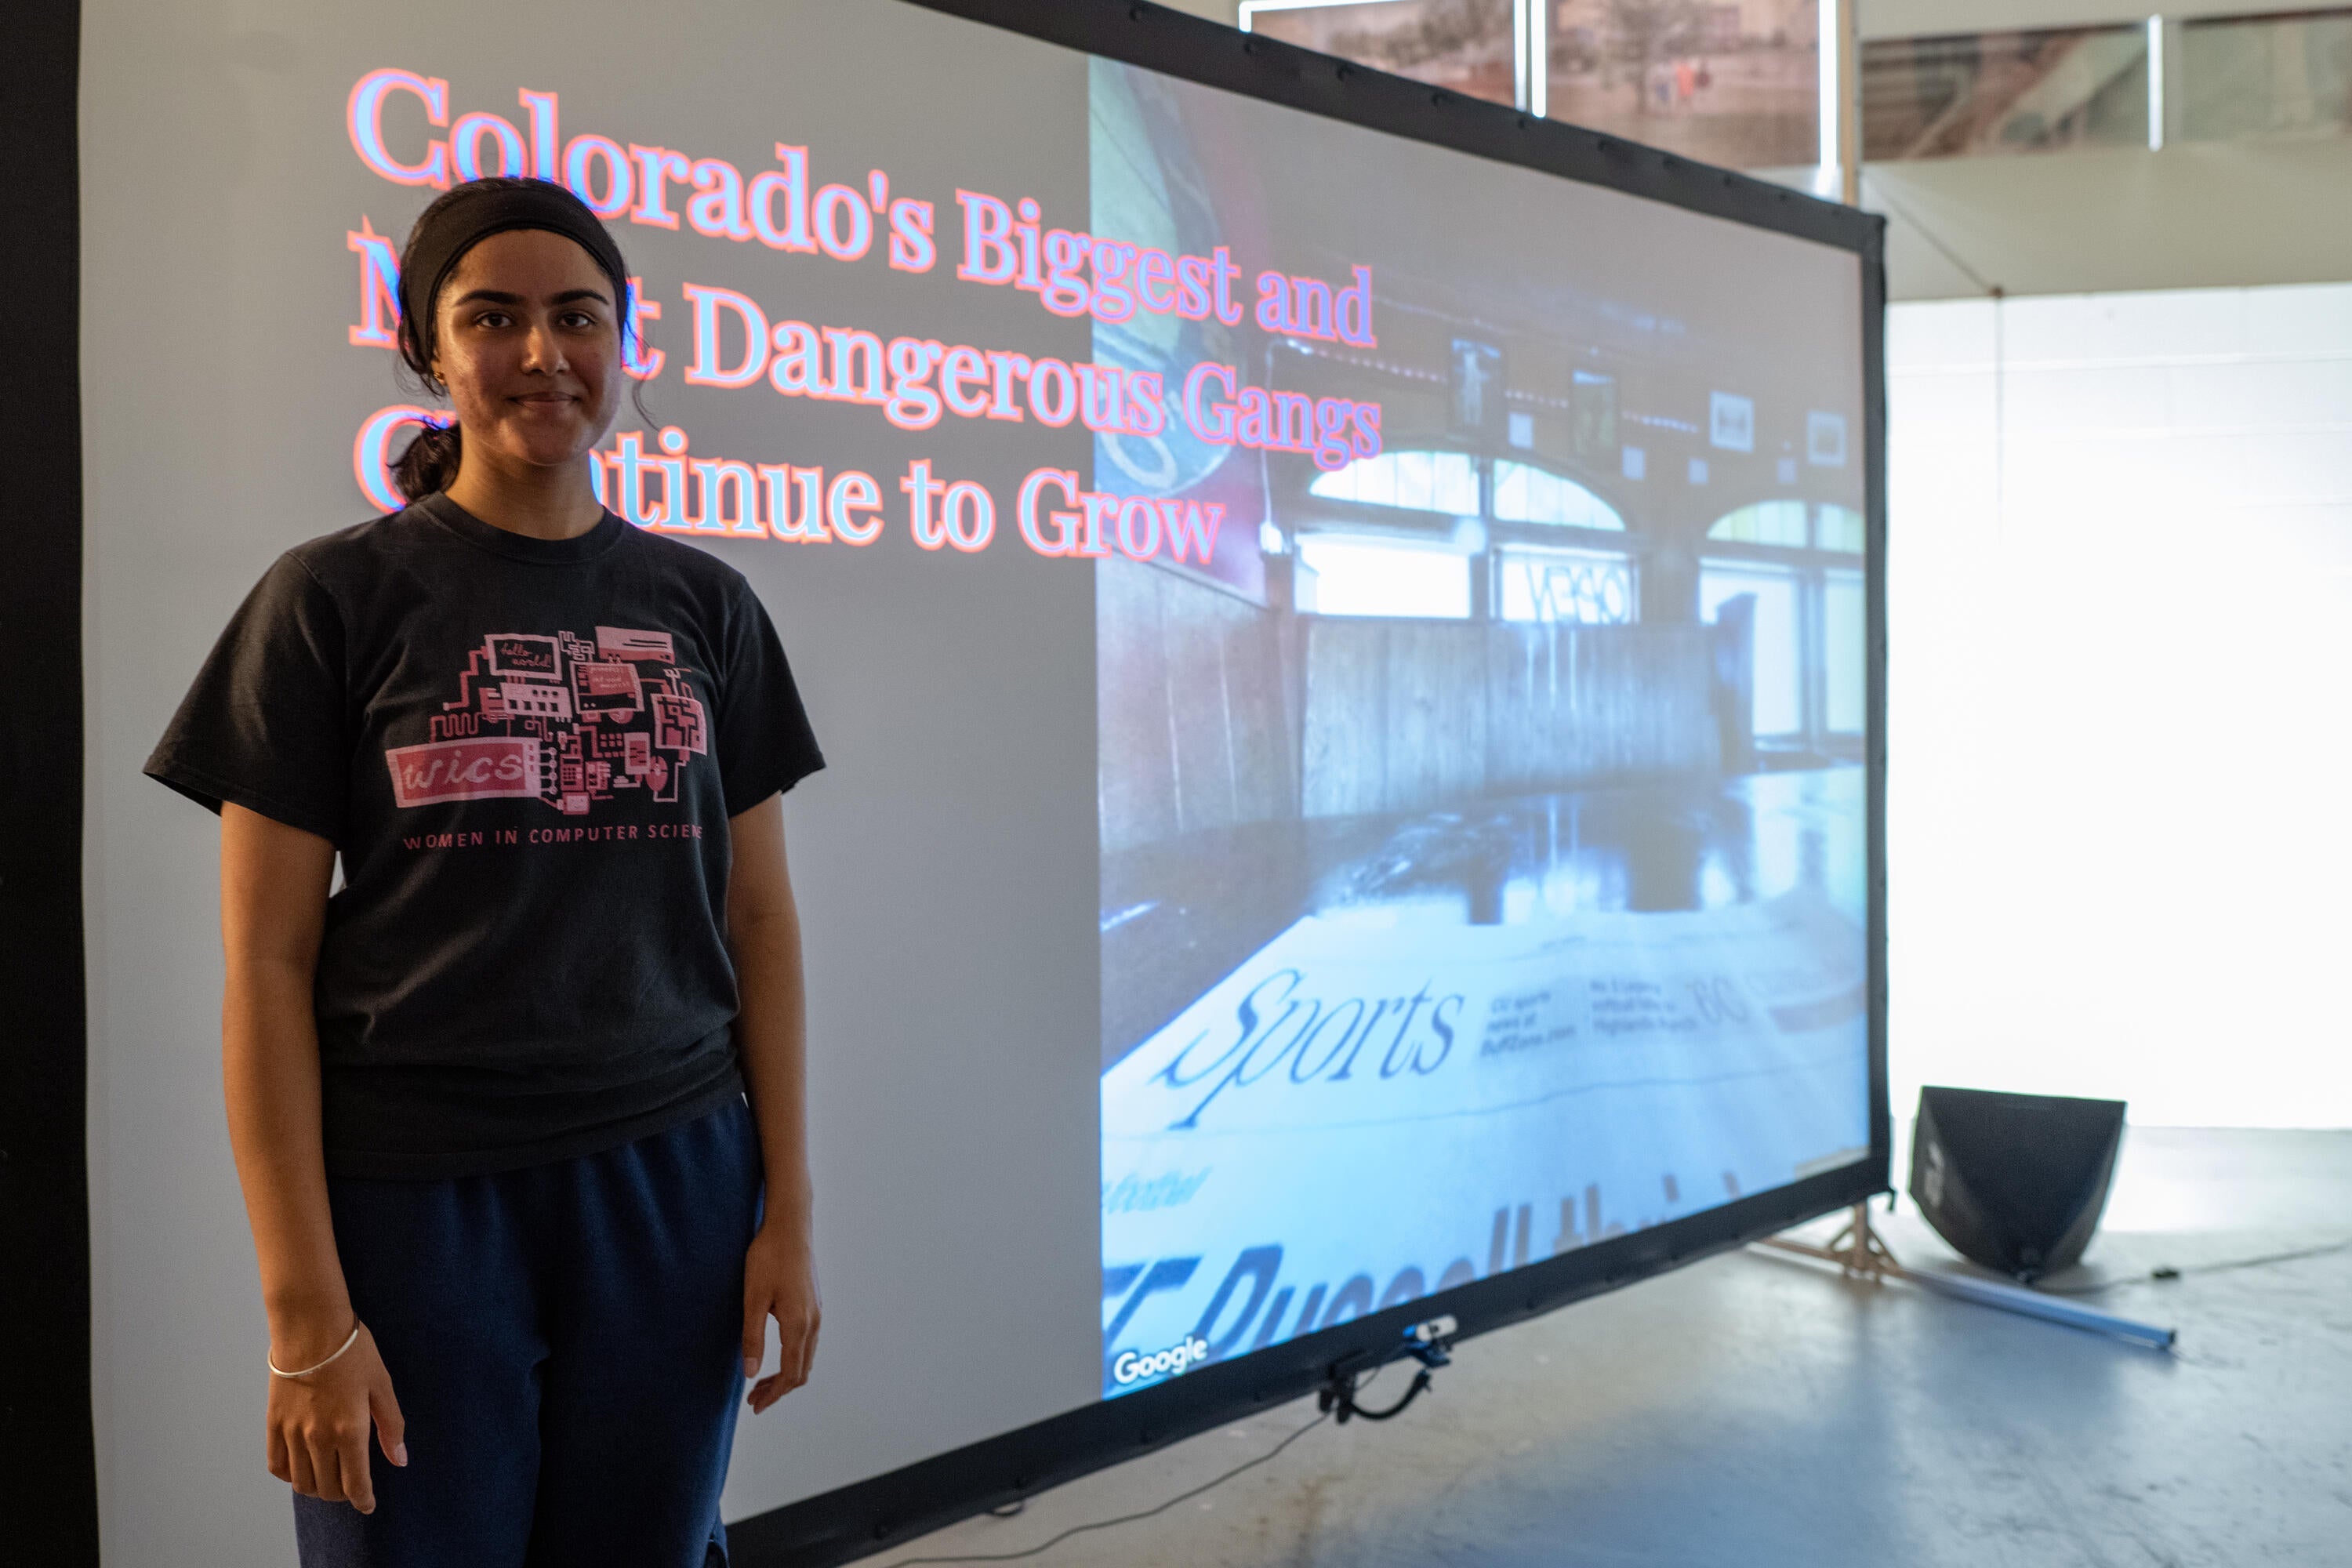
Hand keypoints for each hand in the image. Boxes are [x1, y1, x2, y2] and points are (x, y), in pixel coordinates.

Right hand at [265, 1322, 405, 1512]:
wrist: (311, 1327)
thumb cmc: (353, 1351)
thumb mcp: (382, 1385)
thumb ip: (391, 1426)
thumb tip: (399, 1460)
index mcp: (349, 1430)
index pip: (355, 1484)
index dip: (363, 1500)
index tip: (368, 1505)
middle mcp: (318, 1438)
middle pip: (327, 1488)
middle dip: (343, 1494)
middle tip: (352, 1485)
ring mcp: (292, 1433)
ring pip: (301, 1482)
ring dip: (317, 1487)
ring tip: (329, 1478)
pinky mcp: (273, 1423)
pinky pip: (277, 1465)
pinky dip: (290, 1474)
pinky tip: (302, 1466)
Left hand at [740, 1222, 819, 1412]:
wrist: (790, 1225)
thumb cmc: (768, 1258)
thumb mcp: (753, 1298)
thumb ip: (752, 1337)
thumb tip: (751, 1374)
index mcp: (798, 1324)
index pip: (791, 1374)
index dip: (774, 1395)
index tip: (755, 1406)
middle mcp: (814, 1322)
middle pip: (802, 1371)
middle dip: (779, 1390)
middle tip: (753, 1399)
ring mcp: (817, 1312)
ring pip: (807, 1357)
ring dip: (786, 1374)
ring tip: (761, 1382)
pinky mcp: (815, 1304)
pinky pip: (808, 1343)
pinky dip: (793, 1358)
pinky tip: (776, 1355)